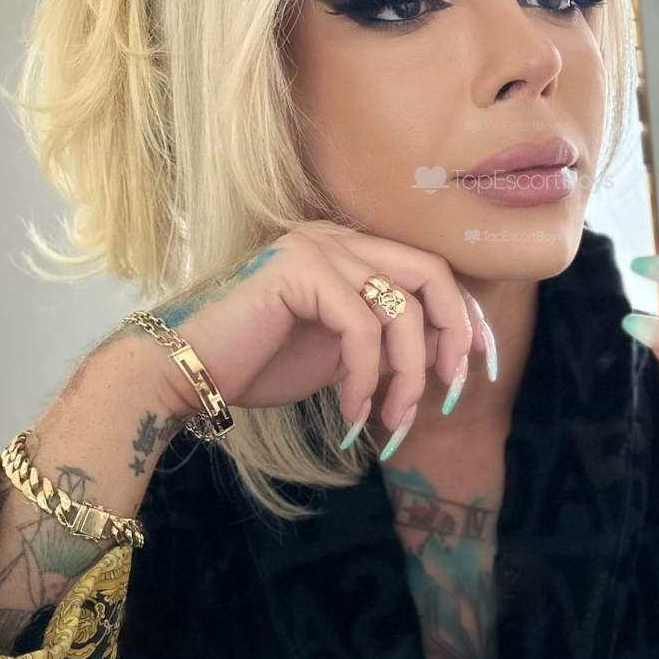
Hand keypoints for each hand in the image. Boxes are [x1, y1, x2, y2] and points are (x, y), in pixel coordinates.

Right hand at [113, 222, 494, 455]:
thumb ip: (386, 340)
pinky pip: (363, 328)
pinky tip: (349, 413)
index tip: (481, 364)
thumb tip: (447, 353)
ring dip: (407, 374)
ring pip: (401, 307)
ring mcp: (317, 245)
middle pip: (431, 275)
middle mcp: (335, 236)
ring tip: (391, 422)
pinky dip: (366, 378)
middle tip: (452, 391)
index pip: (429, 271)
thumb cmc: (253, 365)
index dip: (465, 316)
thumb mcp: (340, 353)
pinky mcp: (300, 268)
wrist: (177, 374)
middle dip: (455, 335)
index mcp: (347, 248)